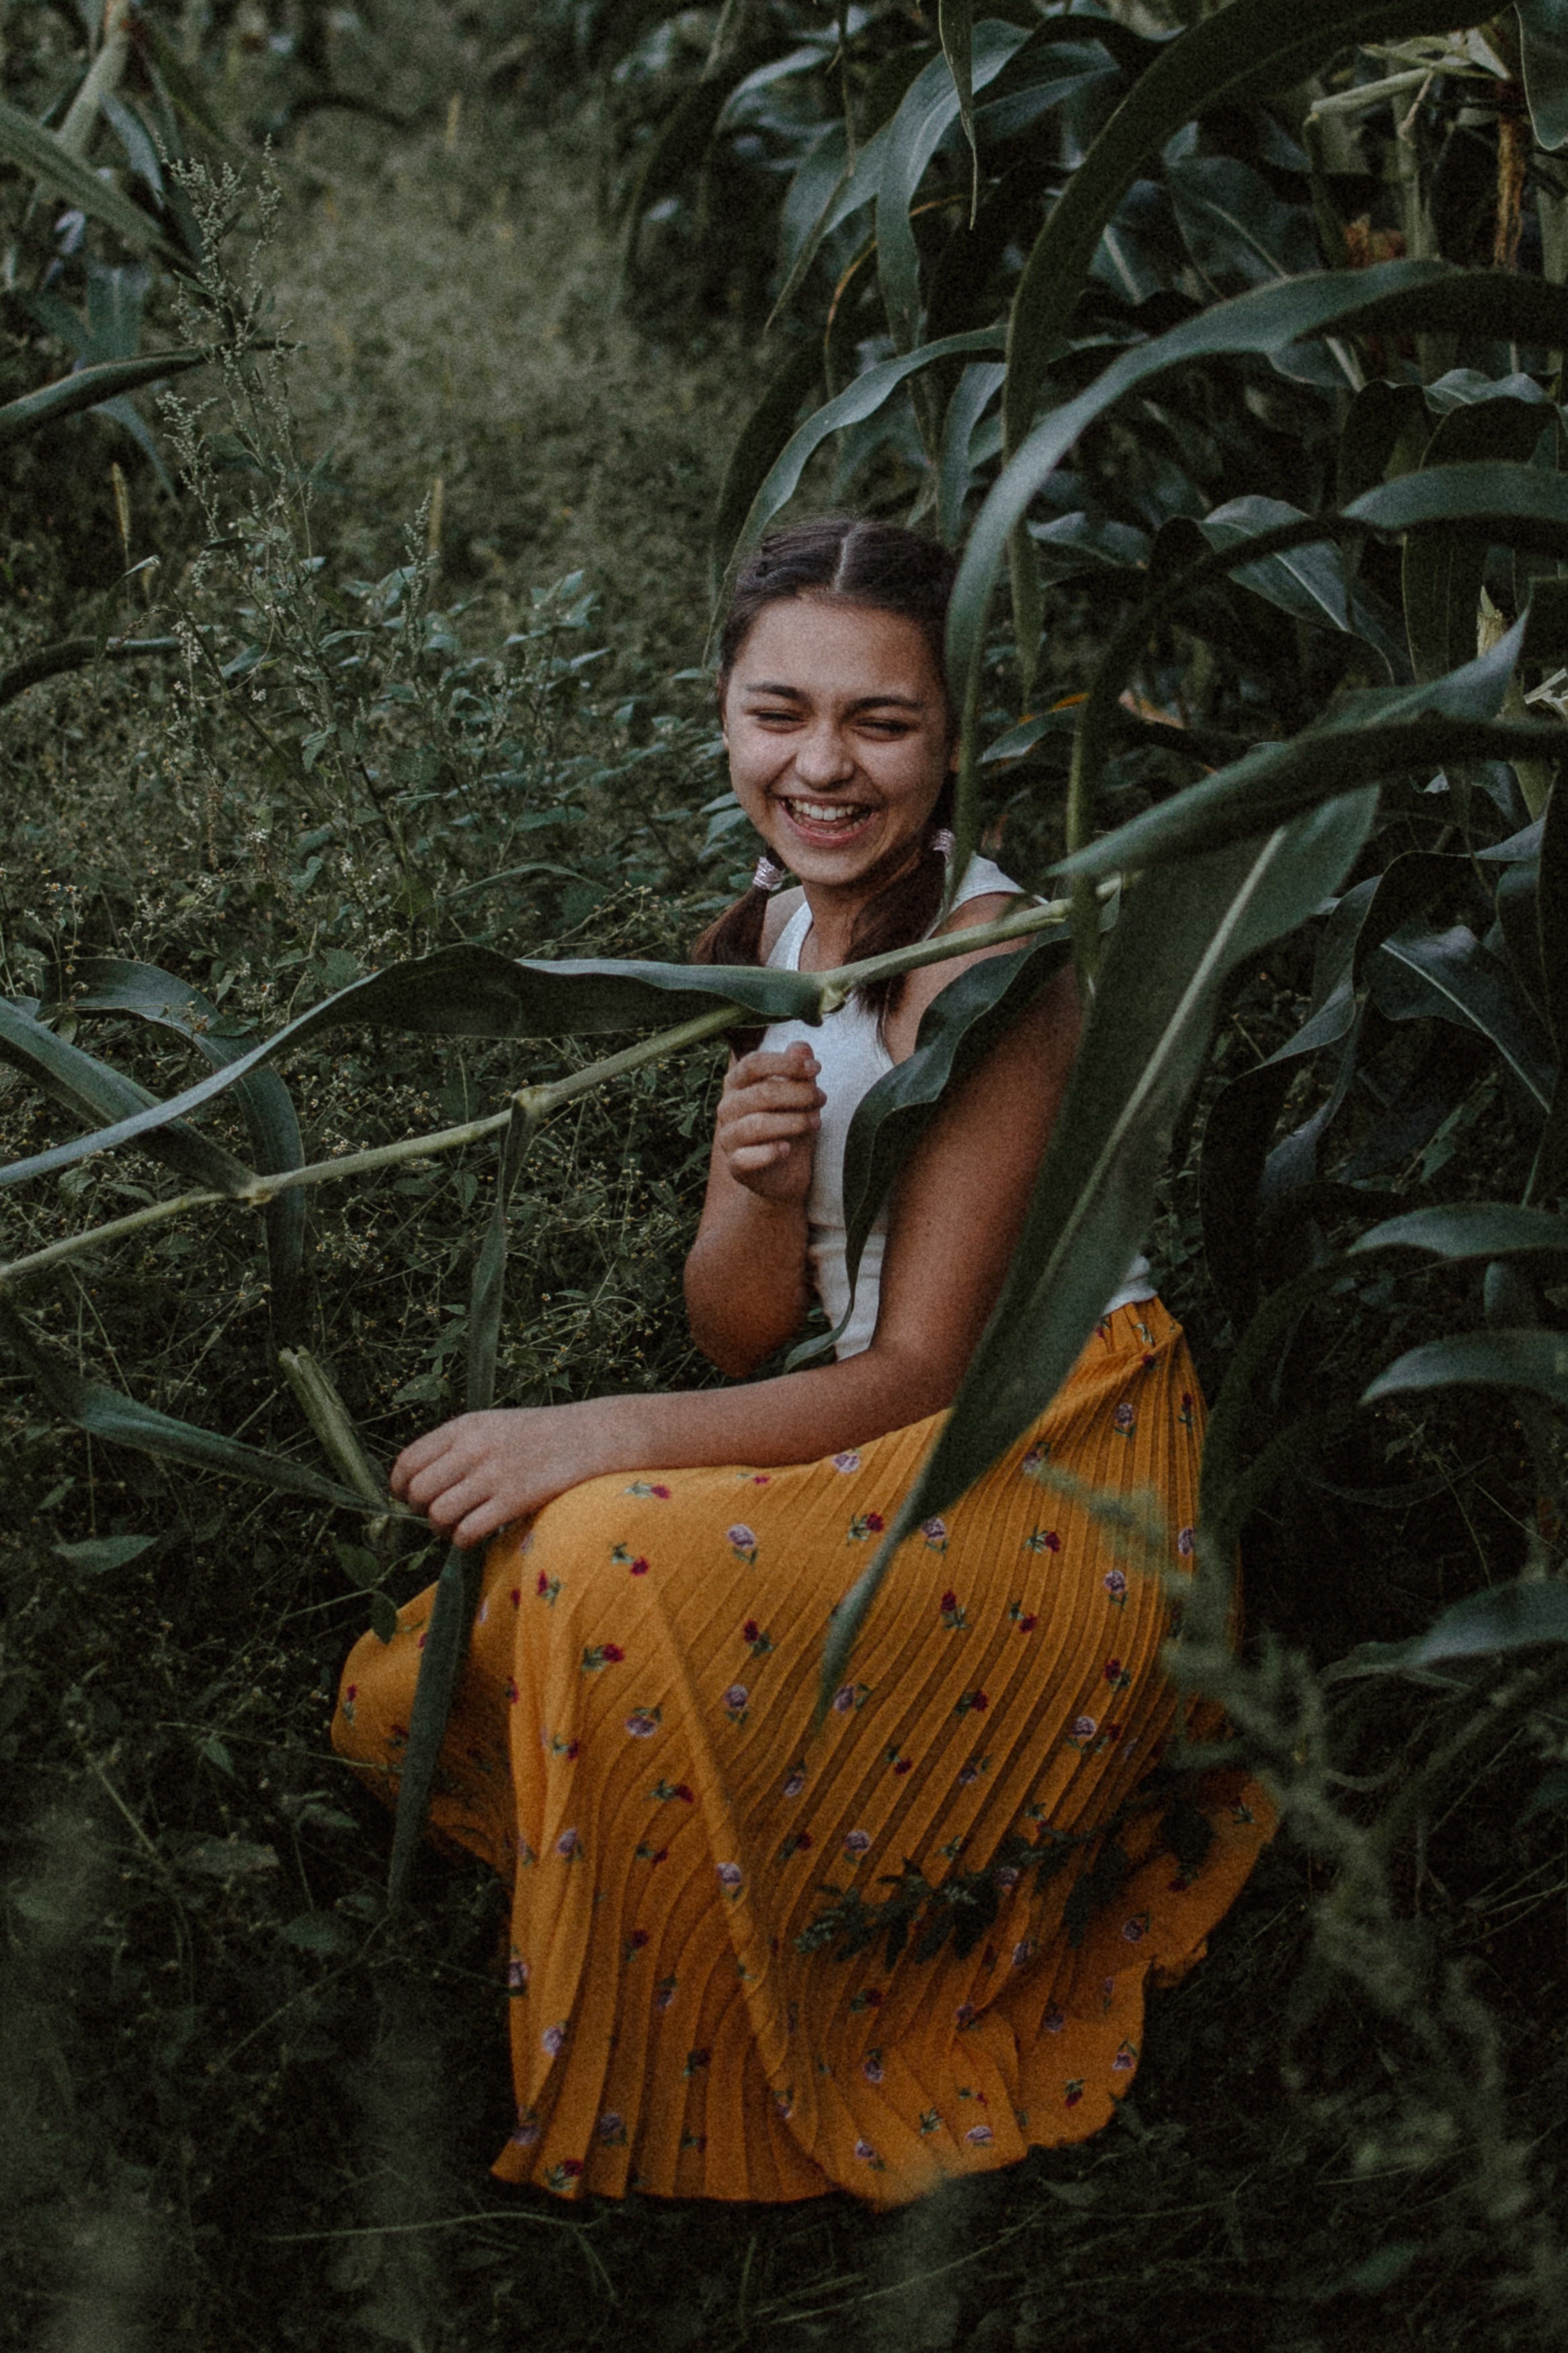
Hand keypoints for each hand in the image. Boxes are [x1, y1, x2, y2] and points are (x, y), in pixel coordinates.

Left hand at [390, 1402, 617, 1548]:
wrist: (593, 1435)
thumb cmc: (541, 1435)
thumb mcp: (493, 1425)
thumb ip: (457, 1447)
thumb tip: (419, 1482)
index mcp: (464, 1426)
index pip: (408, 1461)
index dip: (400, 1487)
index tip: (409, 1498)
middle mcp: (473, 1448)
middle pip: (418, 1492)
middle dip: (421, 1511)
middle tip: (440, 1515)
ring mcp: (493, 1474)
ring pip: (438, 1515)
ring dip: (442, 1530)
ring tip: (458, 1527)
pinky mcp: (514, 1499)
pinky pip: (467, 1531)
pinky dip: (464, 1541)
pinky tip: (477, 1536)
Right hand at [714, 1041, 822, 1204]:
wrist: (786, 1173)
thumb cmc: (791, 1125)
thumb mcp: (800, 1096)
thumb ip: (798, 1072)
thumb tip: (802, 1047)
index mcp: (738, 1084)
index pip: (753, 1063)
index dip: (786, 1063)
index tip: (816, 1067)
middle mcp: (727, 1108)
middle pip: (762, 1092)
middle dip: (799, 1094)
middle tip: (822, 1098)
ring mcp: (728, 1137)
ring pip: (757, 1124)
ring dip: (793, 1122)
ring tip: (816, 1122)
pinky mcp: (735, 1165)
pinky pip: (746, 1157)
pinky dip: (769, 1152)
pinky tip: (787, 1149)